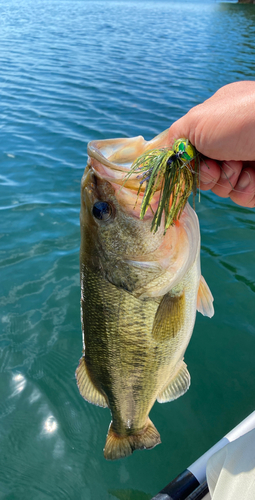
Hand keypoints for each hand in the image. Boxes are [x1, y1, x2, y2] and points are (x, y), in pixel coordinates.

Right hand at [167, 81, 254, 206]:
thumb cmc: (240, 119)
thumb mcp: (196, 121)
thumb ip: (175, 138)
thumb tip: (169, 154)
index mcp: (217, 120)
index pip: (193, 150)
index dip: (188, 162)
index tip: (189, 165)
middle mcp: (233, 140)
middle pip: (206, 172)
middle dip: (208, 175)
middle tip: (216, 168)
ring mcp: (249, 159)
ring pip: (224, 187)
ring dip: (227, 182)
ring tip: (239, 168)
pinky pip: (244, 196)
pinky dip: (245, 190)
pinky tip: (252, 176)